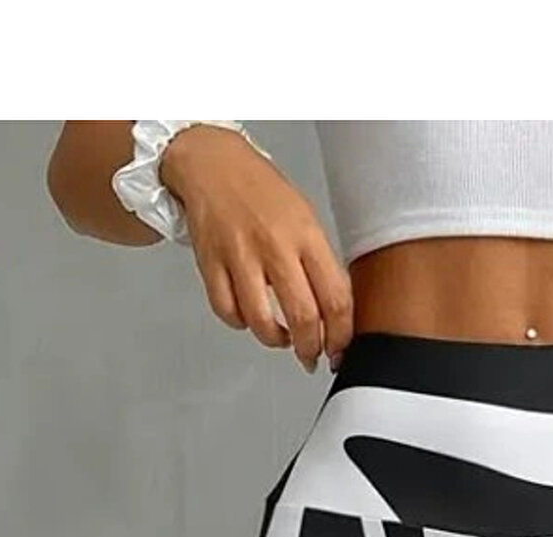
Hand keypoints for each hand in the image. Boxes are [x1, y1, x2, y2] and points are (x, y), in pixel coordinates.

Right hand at [160, 126, 352, 370]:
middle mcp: (275, 246)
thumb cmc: (262, 193)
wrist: (214, 165)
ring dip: (276, 341)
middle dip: (311, 349)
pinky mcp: (211, 264)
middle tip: (311, 356)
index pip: (335, 298)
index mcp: (306, 235)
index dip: (341, 335)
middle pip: (303, 317)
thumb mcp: (305, 220)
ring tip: (282, 338)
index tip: (339, 349)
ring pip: (262, 322)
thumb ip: (320, 264)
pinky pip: (228, 311)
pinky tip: (249, 317)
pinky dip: (240, 324)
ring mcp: (240, 256)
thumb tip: (334, 313)